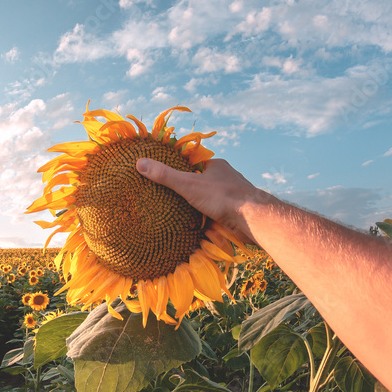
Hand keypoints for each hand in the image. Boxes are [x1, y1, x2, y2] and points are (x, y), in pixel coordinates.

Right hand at [135, 157, 267, 244]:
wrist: (253, 219)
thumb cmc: (222, 197)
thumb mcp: (188, 184)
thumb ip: (165, 176)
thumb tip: (139, 162)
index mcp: (216, 166)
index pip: (193, 165)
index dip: (180, 171)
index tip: (166, 180)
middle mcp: (225, 179)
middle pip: (201, 183)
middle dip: (189, 192)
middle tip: (169, 200)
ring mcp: (231, 196)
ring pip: (210, 200)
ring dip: (198, 208)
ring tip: (180, 216)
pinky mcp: (235, 212)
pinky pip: (217, 214)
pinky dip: (208, 220)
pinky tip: (198, 228)